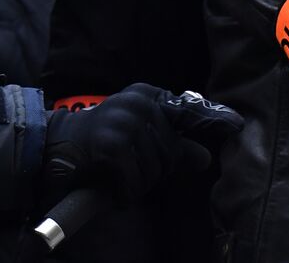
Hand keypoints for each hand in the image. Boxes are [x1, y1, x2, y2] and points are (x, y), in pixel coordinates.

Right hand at [43, 85, 243, 204]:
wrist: (50, 147)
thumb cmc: (99, 142)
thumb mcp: (138, 136)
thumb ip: (173, 144)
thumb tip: (206, 158)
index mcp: (148, 95)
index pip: (189, 109)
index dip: (213, 121)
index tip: (238, 125)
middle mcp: (139, 103)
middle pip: (172, 152)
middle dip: (155, 170)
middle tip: (130, 170)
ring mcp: (124, 123)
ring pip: (155, 169)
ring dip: (137, 184)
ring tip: (117, 176)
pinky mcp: (110, 147)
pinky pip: (133, 182)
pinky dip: (122, 193)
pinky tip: (110, 188)